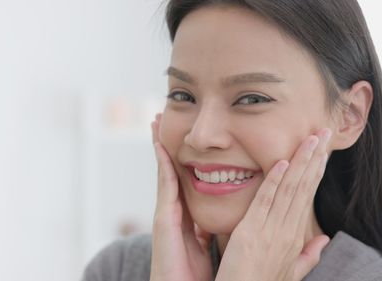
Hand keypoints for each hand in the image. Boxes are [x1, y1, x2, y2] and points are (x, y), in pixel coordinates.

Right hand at [149, 113, 212, 280]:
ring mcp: (166, 213)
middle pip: (172, 169)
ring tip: (157, 120)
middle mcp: (174, 211)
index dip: (186, 157)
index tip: (185, 136)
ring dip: (160, 145)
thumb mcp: (208, 246)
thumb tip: (224, 219)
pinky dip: (162, 163)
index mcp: (187, 217)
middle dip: (167, 144)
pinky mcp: (163, 219)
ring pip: (164, 171)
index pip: (187, 180)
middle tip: (162, 117)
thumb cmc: (195, 277)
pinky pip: (164, 184)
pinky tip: (160, 144)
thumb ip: (211, 230)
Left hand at [215, 129, 331, 280]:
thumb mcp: (291, 272)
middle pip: (304, 187)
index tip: (323, 149)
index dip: (316, 170)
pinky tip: (281, 162)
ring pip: (290, 190)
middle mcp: (287, 231)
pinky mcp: (251, 232)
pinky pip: (265, 202)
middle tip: (324, 132)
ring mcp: (270, 231)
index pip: (308, 195)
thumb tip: (325, 239)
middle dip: (314, 158)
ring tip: (311, 138)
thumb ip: (308, 255)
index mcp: (294, 237)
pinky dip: (274, 181)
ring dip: (301, 162)